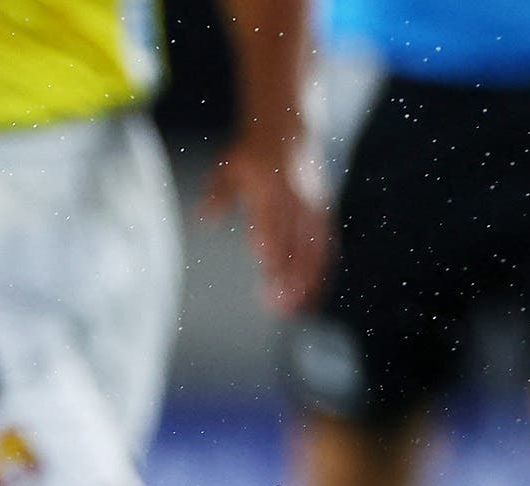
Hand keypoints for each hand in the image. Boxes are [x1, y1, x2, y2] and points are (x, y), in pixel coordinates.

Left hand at [201, 135, 326, 317]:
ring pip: (313, 249)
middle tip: (278, 306)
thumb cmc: (253, 154)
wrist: (290, 129)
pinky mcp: (324, 214)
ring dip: (306, 281)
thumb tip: (204, 216)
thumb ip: (219, 193)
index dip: (271, 245)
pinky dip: (320, 274)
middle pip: (294, 241)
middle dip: (288, 274)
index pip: (272, 221)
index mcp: (273, 187)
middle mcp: (297, 199)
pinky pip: (325, 248)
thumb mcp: (230, 166)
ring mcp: (313, 207)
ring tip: (295, 312)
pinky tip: (312, 298)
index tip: (266, 269)